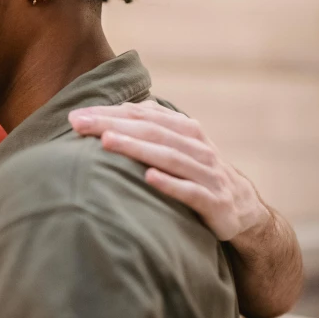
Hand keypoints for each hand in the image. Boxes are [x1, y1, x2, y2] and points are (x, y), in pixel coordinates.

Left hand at [68, 100, 270, 241]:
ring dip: (137, 148)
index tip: (76, 116)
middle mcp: (197, 147)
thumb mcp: (179, 145)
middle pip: (151, 131)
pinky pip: (191, 192)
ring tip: (107, 141)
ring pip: (169, 157)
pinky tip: (149, 178)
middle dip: (113, 125)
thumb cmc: (197, 171)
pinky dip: (170, 184)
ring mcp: (208, 174)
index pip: (142, 115)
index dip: (109, 113)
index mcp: (186, 129)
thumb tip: (118, 108)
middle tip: (79, 124)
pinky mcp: (215, 202)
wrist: (242, 209)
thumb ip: (153, 125)